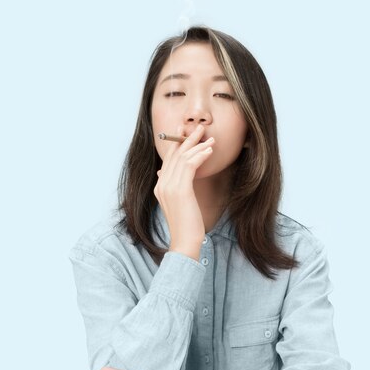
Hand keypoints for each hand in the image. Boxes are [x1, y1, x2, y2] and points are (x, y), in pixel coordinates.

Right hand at [154, 124, 214, 248]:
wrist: (185, 242)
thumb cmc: (187, 226)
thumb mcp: (180, 205)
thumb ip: (178, 190)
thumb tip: (183, 179)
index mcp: (160, 187)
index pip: (168, 160)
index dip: (177, 144)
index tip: (185, 132)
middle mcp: (161, 184)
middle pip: (174, 155)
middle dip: (187, 139)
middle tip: (199, 128)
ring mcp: (169, 187)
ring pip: (182, 158)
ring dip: (197, 145)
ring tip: (209, 137)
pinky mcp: (180, 190)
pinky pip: (190, 166)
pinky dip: (200, 155)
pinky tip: (209, 151)